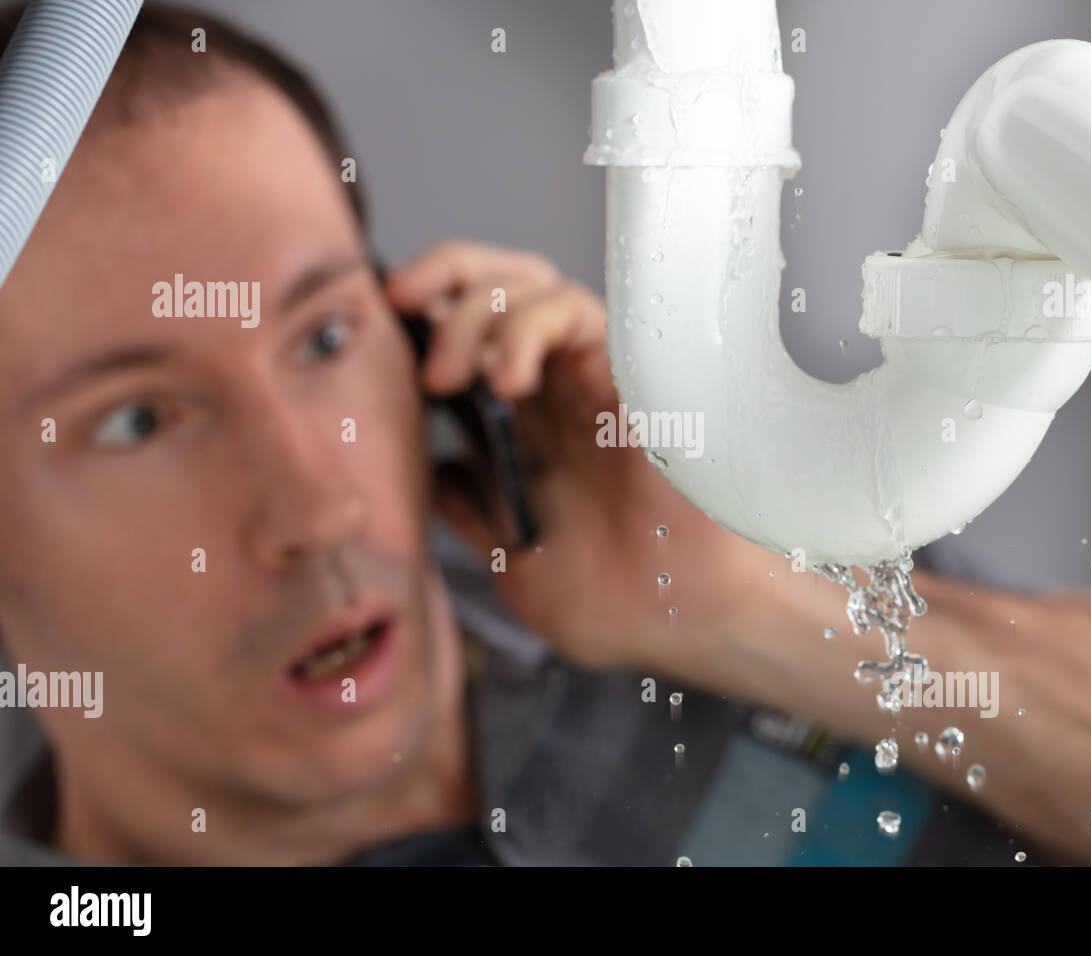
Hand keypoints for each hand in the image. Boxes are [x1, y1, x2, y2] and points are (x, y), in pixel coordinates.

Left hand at [384, 240, 787, 669]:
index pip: (470, 338)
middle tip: (394, 306)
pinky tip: (507, 378)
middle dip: (440, 275)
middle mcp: (557, 394)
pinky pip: (575, 312)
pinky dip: (527, 327)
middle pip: (497, 285)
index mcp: (526, 429)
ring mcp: (593, 380)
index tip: (373, 334)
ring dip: (474, 311)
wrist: (680, 624)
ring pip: (530, 285)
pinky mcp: (631, 372)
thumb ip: (467, 510)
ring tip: (451, 376)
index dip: (421, 321)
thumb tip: (421, 470)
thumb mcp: (510, 558)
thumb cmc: (616, 602)